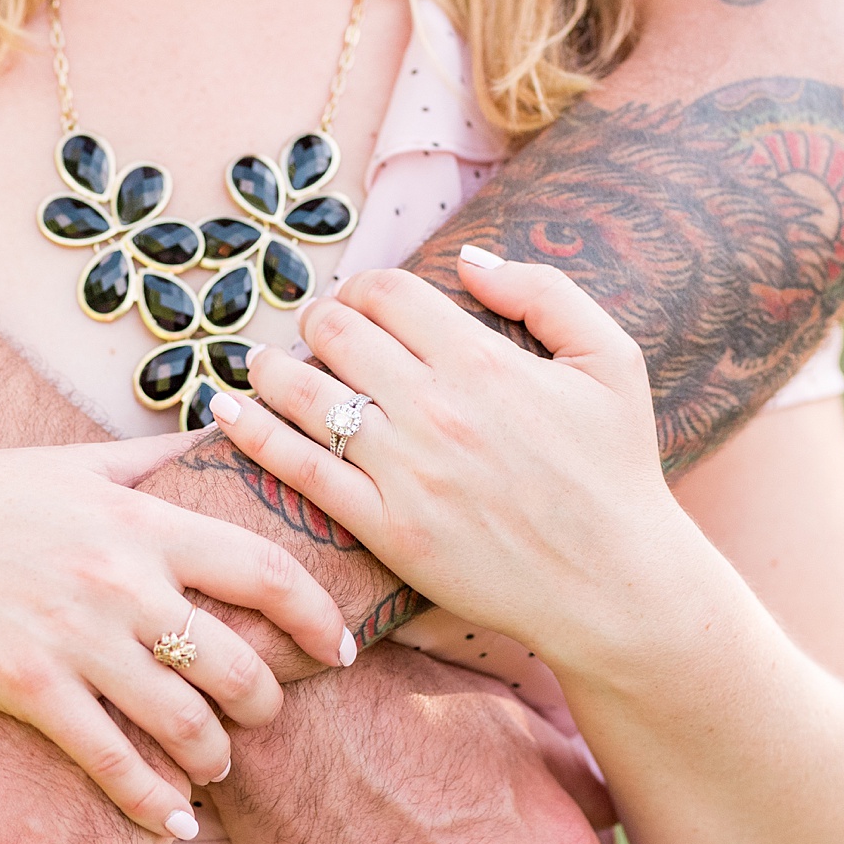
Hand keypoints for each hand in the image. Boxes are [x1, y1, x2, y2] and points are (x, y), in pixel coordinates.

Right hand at [0, 437, 353, 836]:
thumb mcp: (69, 462)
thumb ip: (147, 460)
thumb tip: (218, 430)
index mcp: (141, 521)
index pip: (265, 570)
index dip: (316, 617)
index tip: (337, 648)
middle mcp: (123, 580)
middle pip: (238, 660)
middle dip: (265, 701)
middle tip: (264, 714)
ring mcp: (78, 638)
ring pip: (186, 719)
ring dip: (214, 754)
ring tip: (213, 764)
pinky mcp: (31, 687)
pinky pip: (113, 759)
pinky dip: (154, 800)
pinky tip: (174, 823)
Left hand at [219, 252, 699, 674]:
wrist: (614, 584)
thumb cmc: (618, 472)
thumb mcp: (610, 361)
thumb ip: (545, 294)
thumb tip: (470, 259)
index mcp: (484, 361)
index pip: (389, 293)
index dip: (362, 287)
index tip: (359, 301)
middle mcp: (436, 409)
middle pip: (339, 333)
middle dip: (319, 321)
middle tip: (315, 332)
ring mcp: (405, 470)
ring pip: (307, 394)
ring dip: (271, 367)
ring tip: (259, 362)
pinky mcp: (384, 527)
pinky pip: (300, 470)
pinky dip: (252, 432)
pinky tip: (226, 411)